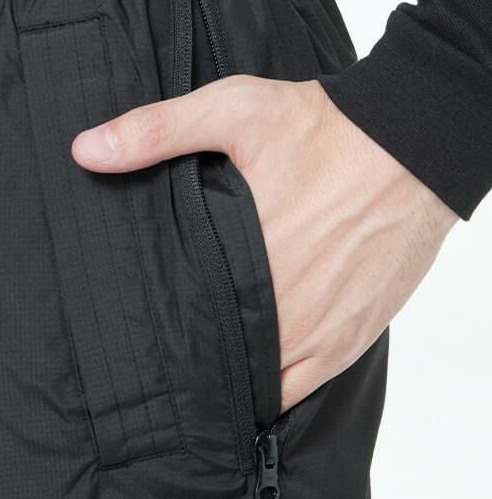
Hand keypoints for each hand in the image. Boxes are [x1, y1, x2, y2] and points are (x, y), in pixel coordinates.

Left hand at [71, 76, 458, 411]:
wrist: (413, 144)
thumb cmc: (325, 129)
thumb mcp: (234, 112)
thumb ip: (157, 131)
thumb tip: (86, 150)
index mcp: (247, 264)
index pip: (186, 327)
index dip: (158, 341)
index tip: (135, 341)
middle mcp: (285, 309)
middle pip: (220, 359)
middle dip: (190, 360)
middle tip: (162, 354)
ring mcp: (323, 330)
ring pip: (261, 384)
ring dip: (231, 378)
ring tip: (200, 369)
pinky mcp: (353, 335)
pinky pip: (304, 386)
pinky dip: (275, 387)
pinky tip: (250, 377)